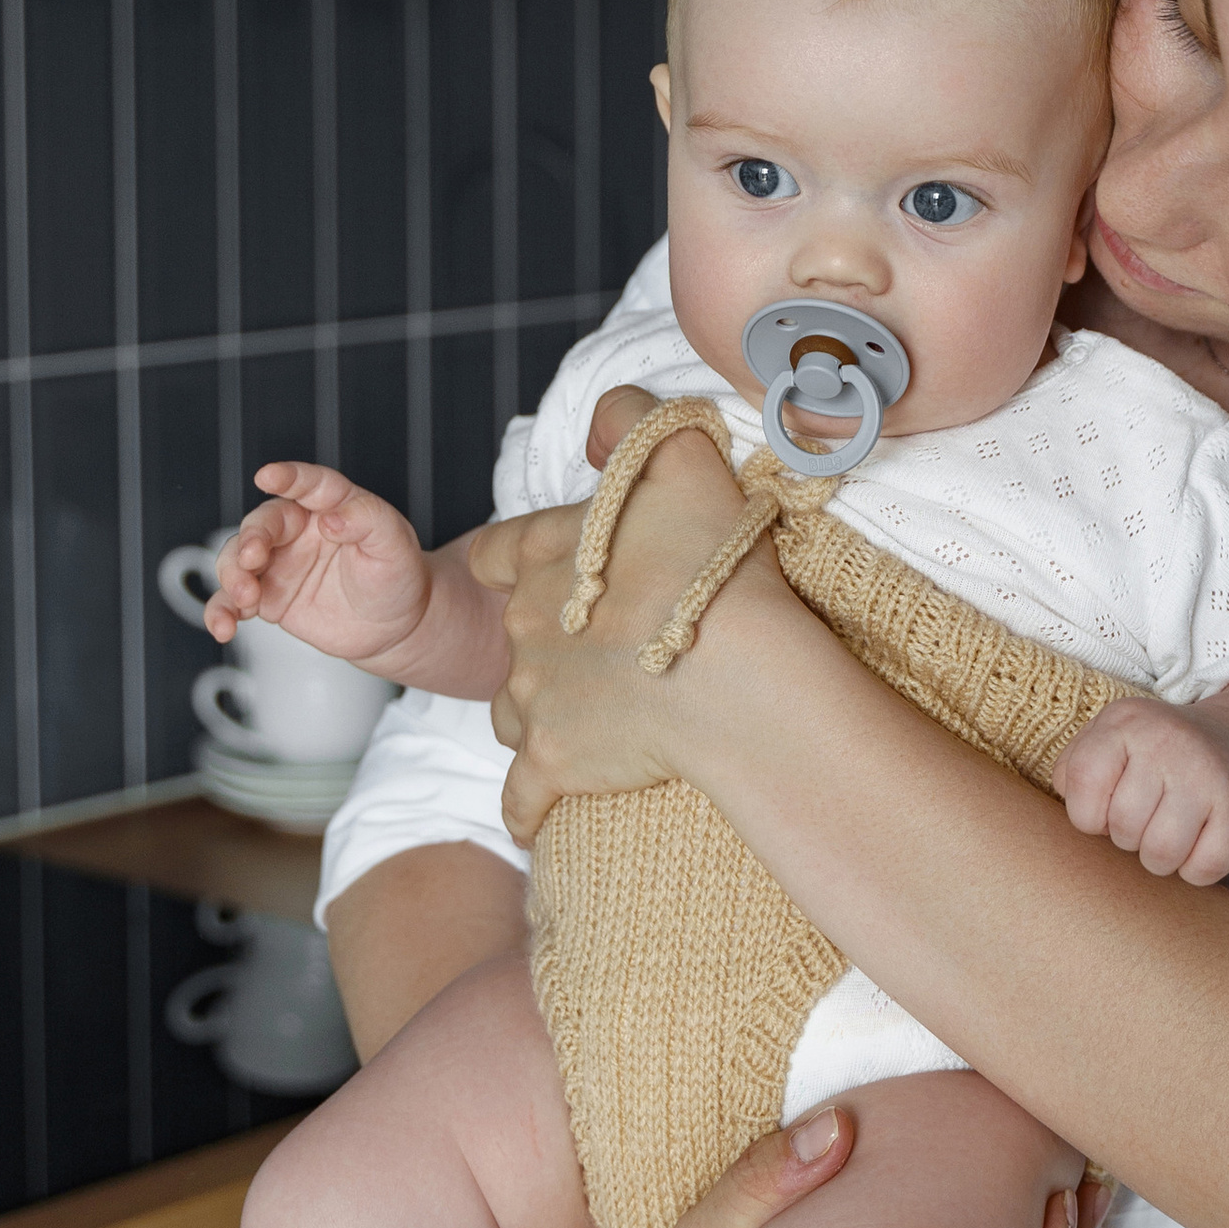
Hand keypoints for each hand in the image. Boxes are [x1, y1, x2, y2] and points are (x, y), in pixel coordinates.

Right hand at [207, 462, 430, 664]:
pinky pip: (233, 600)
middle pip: (262, 524)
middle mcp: (298, 530)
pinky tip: (224, 626)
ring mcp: (278, 563)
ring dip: (232, 576)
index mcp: (331, 506)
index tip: (267, 476)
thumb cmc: (396, 575)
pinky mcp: (267, 597)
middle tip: (254, 559)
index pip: (309, 484)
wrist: (395, 624)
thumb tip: (333, 519)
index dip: (288, 477)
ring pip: (237, 560)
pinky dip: (221, 611)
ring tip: (246, 597)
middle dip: (251, 539)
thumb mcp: (394, 544)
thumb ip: (368, 520)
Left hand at [470, 422, 775, 840]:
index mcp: (545, 554)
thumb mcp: (679, 458)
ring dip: (543, 712)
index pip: (498, 552)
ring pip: (514, 708)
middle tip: (607, 651)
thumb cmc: (711, 561)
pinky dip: (529, 805)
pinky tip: (541, 812)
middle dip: (547, 645)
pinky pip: (522, 794)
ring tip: (594, 718)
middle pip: (511, 637)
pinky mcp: (553, 763)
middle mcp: (523, 626)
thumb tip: (604, 415)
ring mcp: (534, 698)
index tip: (552, 574)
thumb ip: (633, 420)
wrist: (730, 671)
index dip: (523, 561)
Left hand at [1053, 696, 1228, 885]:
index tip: (1108, 807)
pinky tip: (1200, 841)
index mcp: (1124, 722)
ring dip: (1159, 859)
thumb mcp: (1107, 741)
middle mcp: (1167, 740)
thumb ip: (1072, 769)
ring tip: (1169, 832)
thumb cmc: (1153, 756)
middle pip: (1122, 827)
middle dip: (1127, 837)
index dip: (1088, 815)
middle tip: (1146, 818)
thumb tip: (1070, 801)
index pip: (1082, 789)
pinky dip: (1195, 869)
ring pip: (1160, 854)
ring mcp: (1207, 773)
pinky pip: (1202, 869)